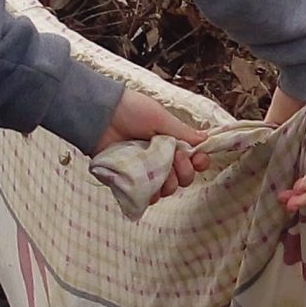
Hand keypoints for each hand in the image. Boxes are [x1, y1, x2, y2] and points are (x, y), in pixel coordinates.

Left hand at [95, 89, 209, 199]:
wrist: (100, 116)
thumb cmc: (131, 110)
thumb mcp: (160, 118)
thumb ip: (182, 132)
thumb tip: (204, 139)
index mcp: (171, 143)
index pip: (193, 158)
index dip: (199, 162)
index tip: (197, 160)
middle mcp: (161, 159)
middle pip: (182, 178)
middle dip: (184, 174)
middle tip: (175, 161)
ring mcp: (145, 171)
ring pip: (165, 189)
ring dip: (168, 186)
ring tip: (161, 177)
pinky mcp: (128, 179)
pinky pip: (144, 195)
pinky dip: (149, 195)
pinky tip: (149, 191)